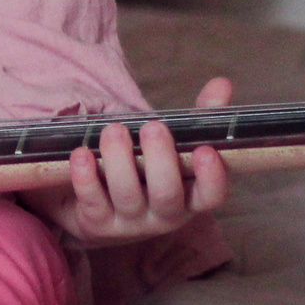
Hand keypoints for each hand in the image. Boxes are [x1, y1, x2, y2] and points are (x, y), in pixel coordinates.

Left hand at [24, 77, 232, 244]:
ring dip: (120, 161)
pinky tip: (82, 153)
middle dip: (161, 161)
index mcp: (190, 197)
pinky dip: (86, 178)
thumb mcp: (178, 148)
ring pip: (128, 196)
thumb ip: (200, 118)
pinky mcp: (98, 221)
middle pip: (167, 195)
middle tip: (153, 127)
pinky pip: (92, 202)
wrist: (109, 210)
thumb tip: (222, 84)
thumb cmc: (152, 170)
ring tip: (115, 130)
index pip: (211, 196)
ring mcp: (130, 221)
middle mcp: (164, 215)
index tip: (206, 149)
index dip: (212, 177)